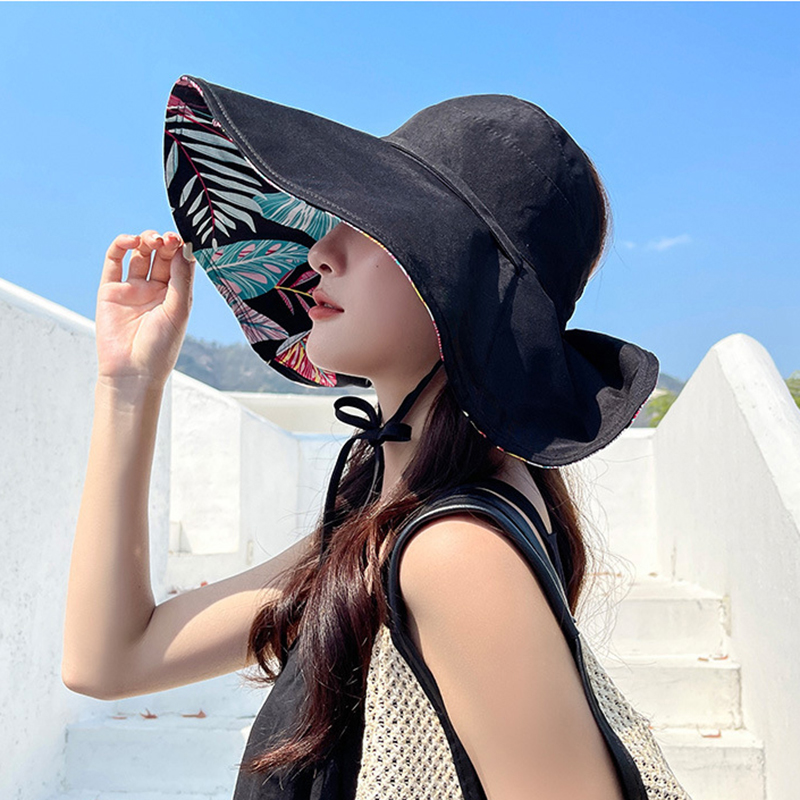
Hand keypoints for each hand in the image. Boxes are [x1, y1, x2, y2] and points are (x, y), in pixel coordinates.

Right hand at [95, 230, 195, 388]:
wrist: (132, 371)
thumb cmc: (160, 347)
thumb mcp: (178, 310)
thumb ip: (181, 278)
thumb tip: (185, 247)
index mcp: (176, 295)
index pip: (179, 262)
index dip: (180, 248)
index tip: (181, 238)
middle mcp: (155, 289)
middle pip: (160, 255)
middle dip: (164, 242)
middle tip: (167, 238)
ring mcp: (133, 288)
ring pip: (139, 254)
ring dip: (145, 240)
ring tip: (151, 240)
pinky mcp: (110, 290)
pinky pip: (114, 261)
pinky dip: (121, 246)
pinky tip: (131, 241)